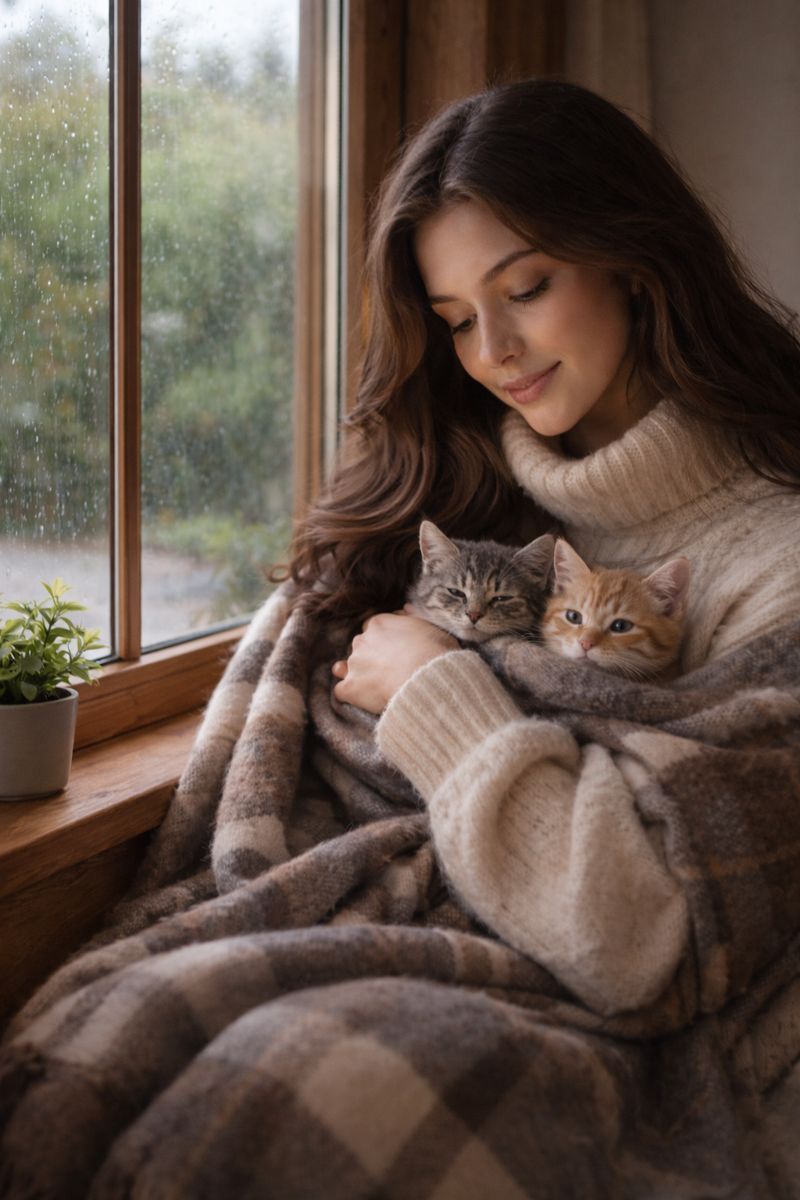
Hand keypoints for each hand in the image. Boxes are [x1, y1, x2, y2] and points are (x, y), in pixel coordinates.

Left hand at [332, 610, 457, 713]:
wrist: (426, 678)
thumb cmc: (434, 652)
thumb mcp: (431, 626)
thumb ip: (413, 616)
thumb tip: (405, 608)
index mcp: (379, 624)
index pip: (373, 628)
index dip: (382, 640)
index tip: (393, 650)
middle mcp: (362, 641)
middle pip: (359, 646)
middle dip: (369, 656)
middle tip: (387, 669)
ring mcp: (354, 664)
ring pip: (347, 667)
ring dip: (359, 675)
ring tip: (375, 686)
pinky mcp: (350, 687)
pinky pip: (342, 691)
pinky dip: (351, 695)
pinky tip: (363, 700)